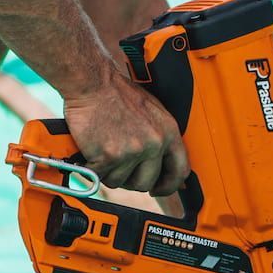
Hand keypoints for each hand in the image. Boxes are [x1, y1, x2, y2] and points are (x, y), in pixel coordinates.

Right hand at [63, 68, 188, 196]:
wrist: (93, 84)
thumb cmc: (117, 92)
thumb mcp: (151, 110)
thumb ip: (160, 136)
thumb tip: (166, 161)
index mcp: (168, 131)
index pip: (180, 171)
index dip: (169, 185)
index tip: (159, 188)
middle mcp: (154, 143)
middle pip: (145, 182)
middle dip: (130, 179)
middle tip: (119, 165)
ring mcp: (132, 151)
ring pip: (120, 182)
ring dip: (109, 172)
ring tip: (104, 150)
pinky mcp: (110, 157)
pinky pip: (101, 177)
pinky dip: (93, 169)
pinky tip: (92, 152)